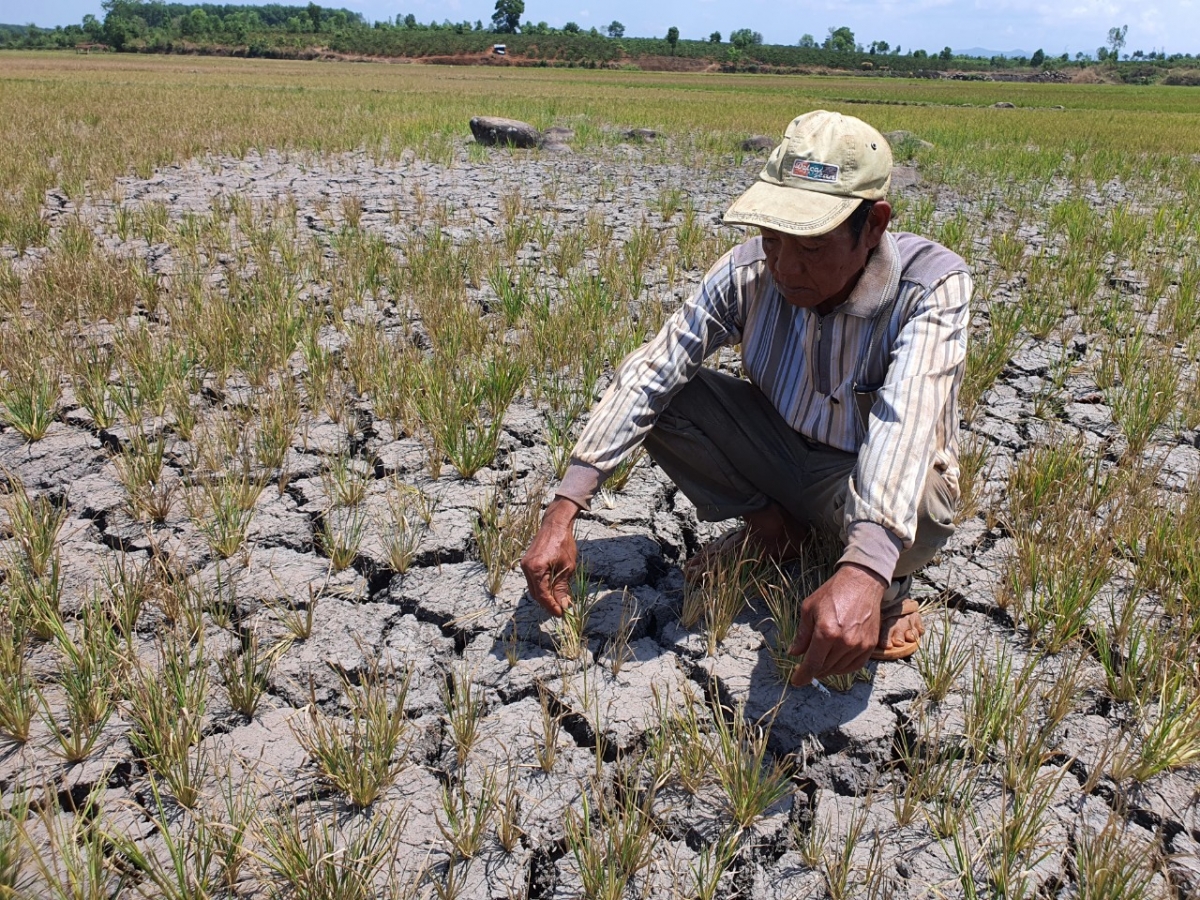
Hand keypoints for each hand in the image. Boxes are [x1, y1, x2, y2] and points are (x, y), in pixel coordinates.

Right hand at [519, 497, 580, 616]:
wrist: (555, 524)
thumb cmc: (563, 543)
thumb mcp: (567, 567)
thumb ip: (562, 587)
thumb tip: (563, 605)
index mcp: (536, 568)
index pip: (543, 595)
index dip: (551, 606)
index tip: (561, 614)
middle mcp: (527, 568)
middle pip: (536, 594)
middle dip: (548, 603)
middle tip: (561, 610)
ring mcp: (525, 565)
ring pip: (534, 588)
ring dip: (545, 596)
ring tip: (558, 601)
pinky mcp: (527, 563)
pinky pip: (533, 580)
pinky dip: (542, 587)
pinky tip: (552, 589)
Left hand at [788, 563, 886, 686]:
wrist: (862, 583)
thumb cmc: (833, 593)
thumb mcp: (809, 609)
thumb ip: (802, 634)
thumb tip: (794, 653)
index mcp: (826, 632)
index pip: (812, 664)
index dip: (803, 676)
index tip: (796, 681)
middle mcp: (844, 642)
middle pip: (825, 668)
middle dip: (813, 670)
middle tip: (806, 666)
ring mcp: (859, 645)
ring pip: (839, 669)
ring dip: (827, 669)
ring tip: (820, 661)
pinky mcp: (870, 645)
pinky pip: (854, 666)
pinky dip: (843, 668)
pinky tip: (835, 662)